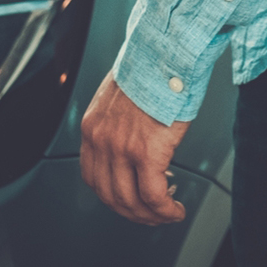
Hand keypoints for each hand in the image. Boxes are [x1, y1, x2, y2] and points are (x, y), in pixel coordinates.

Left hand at [80, 75, 190, 224]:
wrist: (167, 50)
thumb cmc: (153, 65)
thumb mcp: (120, 94)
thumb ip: (119, 120)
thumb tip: (134, 137)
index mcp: (92, 126)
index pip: (92, 176)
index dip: (112, 195)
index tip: (128, 198)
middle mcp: (102, 140)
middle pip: (109, 195)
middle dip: (132, 212)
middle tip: (150, 214)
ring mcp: (122, 148)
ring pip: (131, 201)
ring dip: (150, 216)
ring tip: (167, 214)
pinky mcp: (148, 152)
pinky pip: (154, 195)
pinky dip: (165, 210)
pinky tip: (174, 209)